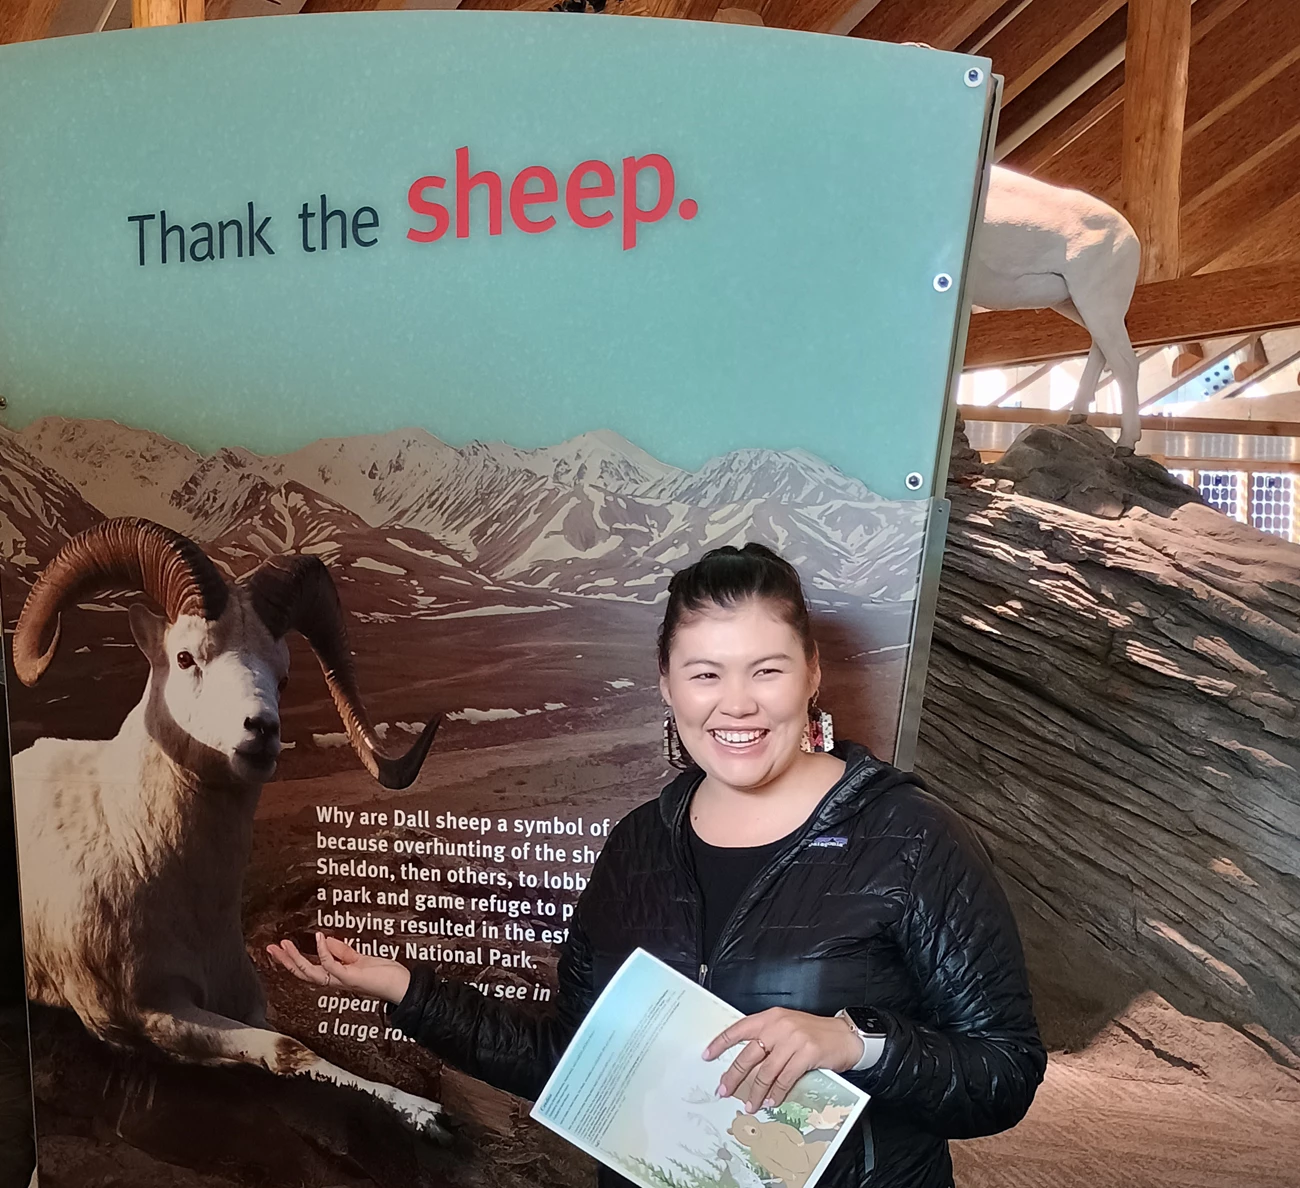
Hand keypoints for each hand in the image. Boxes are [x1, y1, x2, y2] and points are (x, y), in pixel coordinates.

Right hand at [267, 932, 411, 1004]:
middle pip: (303, 973)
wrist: (402, 987)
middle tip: (271, 948)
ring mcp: (342, 980)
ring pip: (312, 973)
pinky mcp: (352, 977)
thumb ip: (342, 952)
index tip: (278, 948)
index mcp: (336, 976)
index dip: (291, 960)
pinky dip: (324, 953)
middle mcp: (335, 981)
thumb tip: (324, 940)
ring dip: (296, 958)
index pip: (308, 969)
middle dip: (285, 961)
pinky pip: (333, 966)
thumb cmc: (385, 975)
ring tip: (285, 944)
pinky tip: (319, 939)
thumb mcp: (360, 959)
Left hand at [703, 1008, 862, 1112]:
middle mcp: (779, 1026)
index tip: (707, 1055)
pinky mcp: (806, 1053)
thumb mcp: (787, 1027)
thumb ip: (767, 1039)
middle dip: (733, 1076)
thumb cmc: (814, 1033)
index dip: (721, 1043)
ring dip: (755, 1092)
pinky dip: (776, 1092)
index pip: (738, 1029)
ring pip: (766, 1071)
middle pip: (748, 1054)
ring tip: (749, 1105)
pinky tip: (770, 1101)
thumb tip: (745, 1063)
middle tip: (723, 1090)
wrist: (844, 1035)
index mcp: (770, 1017)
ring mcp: (793, 1039)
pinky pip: (785, 1078)